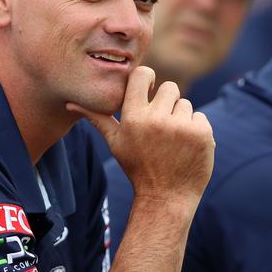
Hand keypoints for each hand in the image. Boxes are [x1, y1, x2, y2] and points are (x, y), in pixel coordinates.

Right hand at [67, 66, 213, 205]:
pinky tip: (186, 147)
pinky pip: (200, 117)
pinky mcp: (202, 134)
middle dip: (166, 103)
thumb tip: (70, 103)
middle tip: (161, 125)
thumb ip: (97, 118)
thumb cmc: (137, 167)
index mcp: (133, 117)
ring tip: (172, 140)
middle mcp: (156, 119)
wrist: (166, 197)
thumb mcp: (115, 142)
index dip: (147, 78)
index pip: (142, 74)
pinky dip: (196, 130)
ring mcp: (181, 127)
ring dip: (180, 118)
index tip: (148, 90)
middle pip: (169, 87)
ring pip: (185, 103)